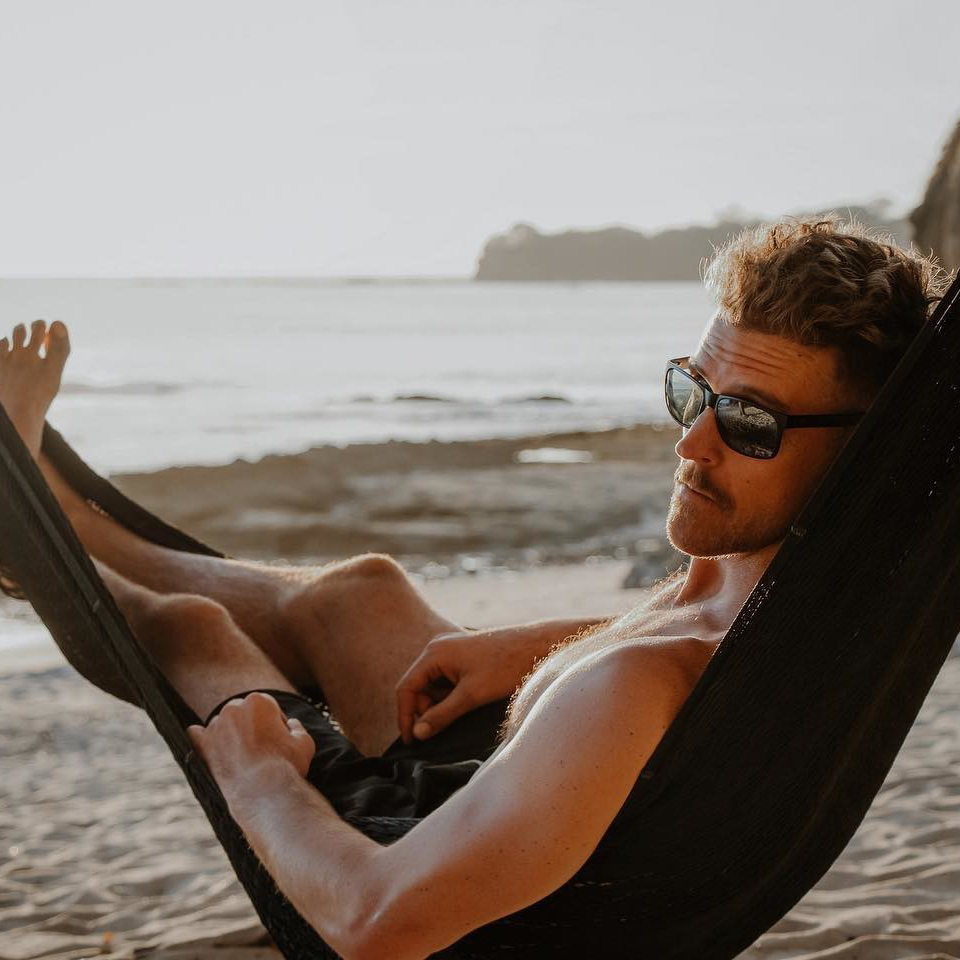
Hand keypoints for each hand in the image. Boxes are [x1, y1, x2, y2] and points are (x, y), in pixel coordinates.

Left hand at [187, 692, 314, 804]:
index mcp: (259, 701)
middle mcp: (234, 707)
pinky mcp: (203, 745)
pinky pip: (196, 734)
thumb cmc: (287, 765)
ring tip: (241, 755)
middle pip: (243, 712)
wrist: (263, 791)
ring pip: (223, 724)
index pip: (268, 706)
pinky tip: (203, 740)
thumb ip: (297, 728)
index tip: (278, 739)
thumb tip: (291, 724)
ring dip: (230, 733)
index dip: (275, 723)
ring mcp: (216, 726)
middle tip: (260, 747)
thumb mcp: (305, 742)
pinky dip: (200, 737)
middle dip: (251, 725)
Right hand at [395, 627, 546, 744]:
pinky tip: (468, 703)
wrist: (538, 646)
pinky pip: (447, 680)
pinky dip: (451, 695)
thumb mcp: (471, 695)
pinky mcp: (464, 657)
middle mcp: (438, 649)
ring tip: (461, 714)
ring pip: (434, 685)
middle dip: (425, 710)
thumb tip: (418, 733)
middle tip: (441, 729)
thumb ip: (442, 715)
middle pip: (418, 687)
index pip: (406, 688)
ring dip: (440, 704)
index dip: (405, 716)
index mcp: (434, 653)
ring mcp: (451, 651)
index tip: (412, 741)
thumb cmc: (506, 666)